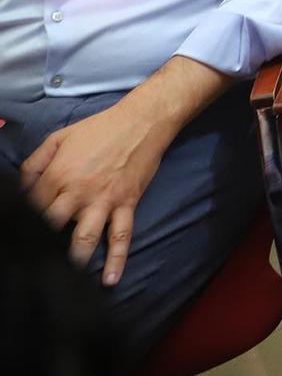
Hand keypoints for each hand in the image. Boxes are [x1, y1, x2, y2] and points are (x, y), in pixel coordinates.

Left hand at [20, 99, 172, 284]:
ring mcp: (103, 201)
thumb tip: (19, 188)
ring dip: (74, 260)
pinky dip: (117, 259)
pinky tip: (110, 280)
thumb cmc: (98, 129)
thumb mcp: (59, 138)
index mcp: (58, 174)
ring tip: (65, 280)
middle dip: (41, 245)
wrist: (142, 121)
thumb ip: (35, 163)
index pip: (32, 207)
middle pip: (52, 226)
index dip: (24, 223)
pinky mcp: (126, 204)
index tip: (20, 237)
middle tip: (35, 261)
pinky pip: (121, 236)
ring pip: (84, 238)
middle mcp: (78, 192)